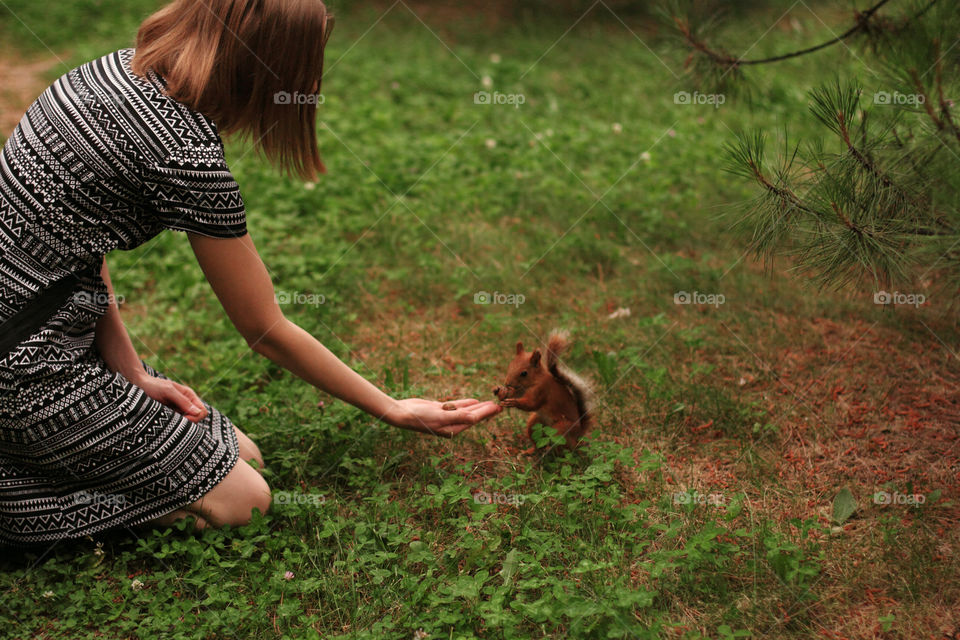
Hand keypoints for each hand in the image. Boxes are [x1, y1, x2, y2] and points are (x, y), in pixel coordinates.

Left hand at [131, 374, 208, 422]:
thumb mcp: (168, 391)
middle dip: (188, 422)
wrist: (137, 385)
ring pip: (187, 423)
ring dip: (179, 424)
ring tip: (165, 419)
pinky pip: (176, 424)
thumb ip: (183, 401)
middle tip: (172, 420)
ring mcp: (177, 410)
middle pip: (197, 419)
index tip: (182, 417)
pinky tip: (162, 421)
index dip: (195, 417)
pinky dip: (172, 425)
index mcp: (189, 395)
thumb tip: (198, 412)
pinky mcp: (169, 415)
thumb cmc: (152, 385)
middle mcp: (186, 403)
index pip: (202, 411)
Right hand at [384, 398, 501, 437]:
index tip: (499, 407)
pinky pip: (457, 406)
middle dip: (486, 411)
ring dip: (479, 407)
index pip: (474, 419)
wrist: (402, 413)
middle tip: (501, 405)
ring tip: (491, 403)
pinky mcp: (440, 410)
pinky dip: (466, 403)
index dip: (487, 413)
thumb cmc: (420, 417)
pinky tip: (474, 401)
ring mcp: (446, 417)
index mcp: (453, 428)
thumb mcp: (441, 417)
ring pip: (467, 411)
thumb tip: (475, 419)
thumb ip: (459, 417)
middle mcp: (451, 424)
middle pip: (473, 416)